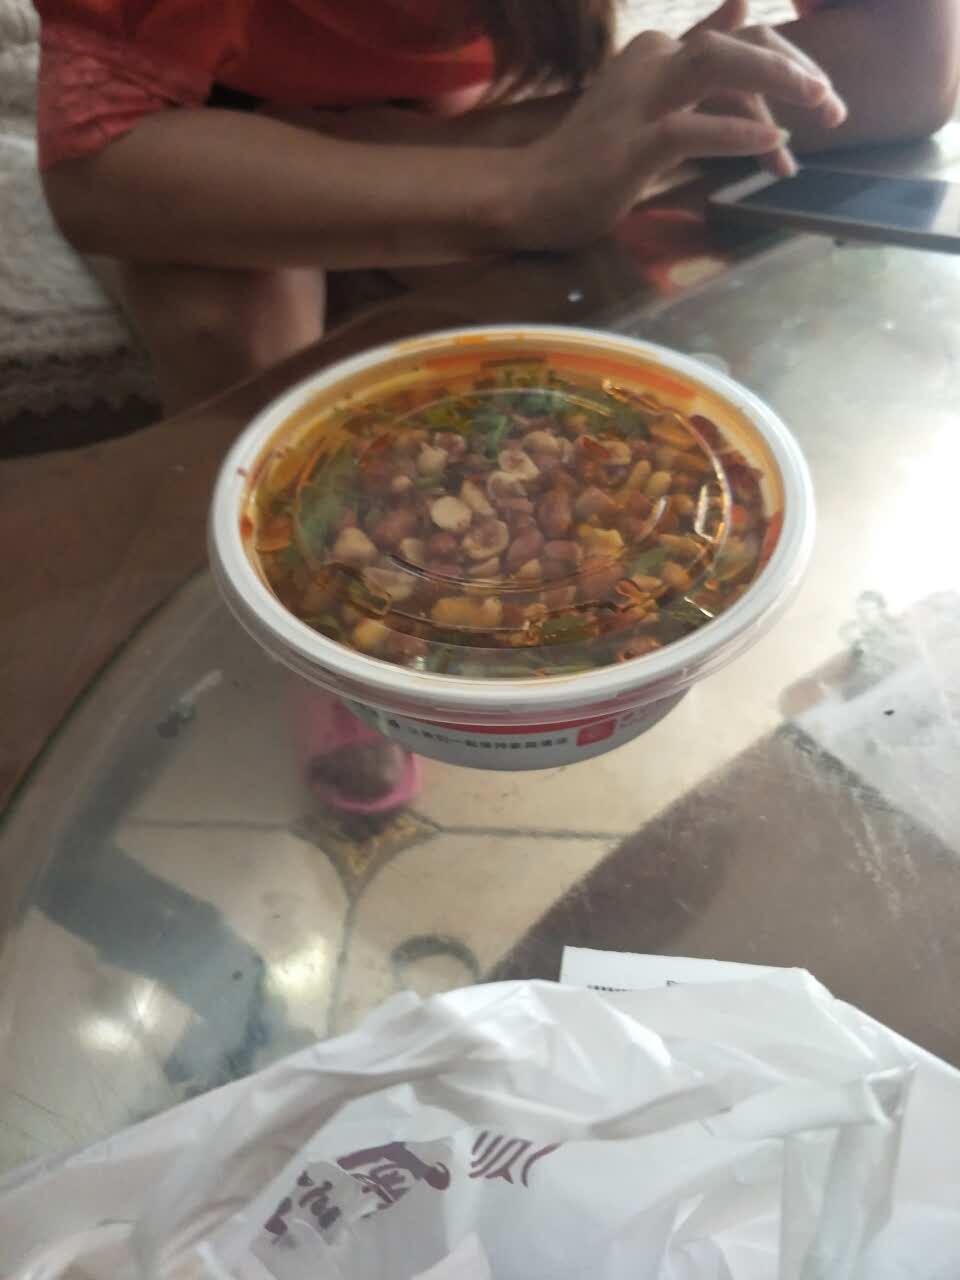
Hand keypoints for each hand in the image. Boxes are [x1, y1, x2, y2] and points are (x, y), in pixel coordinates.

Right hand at [513, 21, 846, 248]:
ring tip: (818, 108)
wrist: (530, 196)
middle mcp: (651, 60)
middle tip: (834, 110)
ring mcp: (640, 100)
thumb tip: (742, 5)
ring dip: (778, 83)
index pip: (738, 37)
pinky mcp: (632, 144)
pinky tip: (773, 144)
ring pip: (721, 66)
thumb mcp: (652, 100)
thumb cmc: (591, 162)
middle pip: (739, 42)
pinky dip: (739, 133)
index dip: (786, 64)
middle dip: (795, 72)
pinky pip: (694, 128)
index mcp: (658, 49)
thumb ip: (696, 61)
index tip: (817, 102)